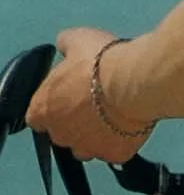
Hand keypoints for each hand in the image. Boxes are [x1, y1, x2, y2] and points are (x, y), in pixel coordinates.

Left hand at [26, 27, 152, 164]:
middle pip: (62, 133)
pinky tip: (130, 123)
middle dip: (75, 121)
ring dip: (96, 134)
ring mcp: (88, 148)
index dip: (53, 106)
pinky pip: (115, 151)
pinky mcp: (115, 155)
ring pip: (87, 147)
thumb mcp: (77, 40)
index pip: (37, 116)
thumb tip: (65, 44)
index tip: (66, 96)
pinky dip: (122, 140)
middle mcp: (61, 134)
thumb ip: (65, 45)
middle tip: (94, 100)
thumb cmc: (101, 63)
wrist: (133, 82)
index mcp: (43, 109)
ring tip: (112, 115)